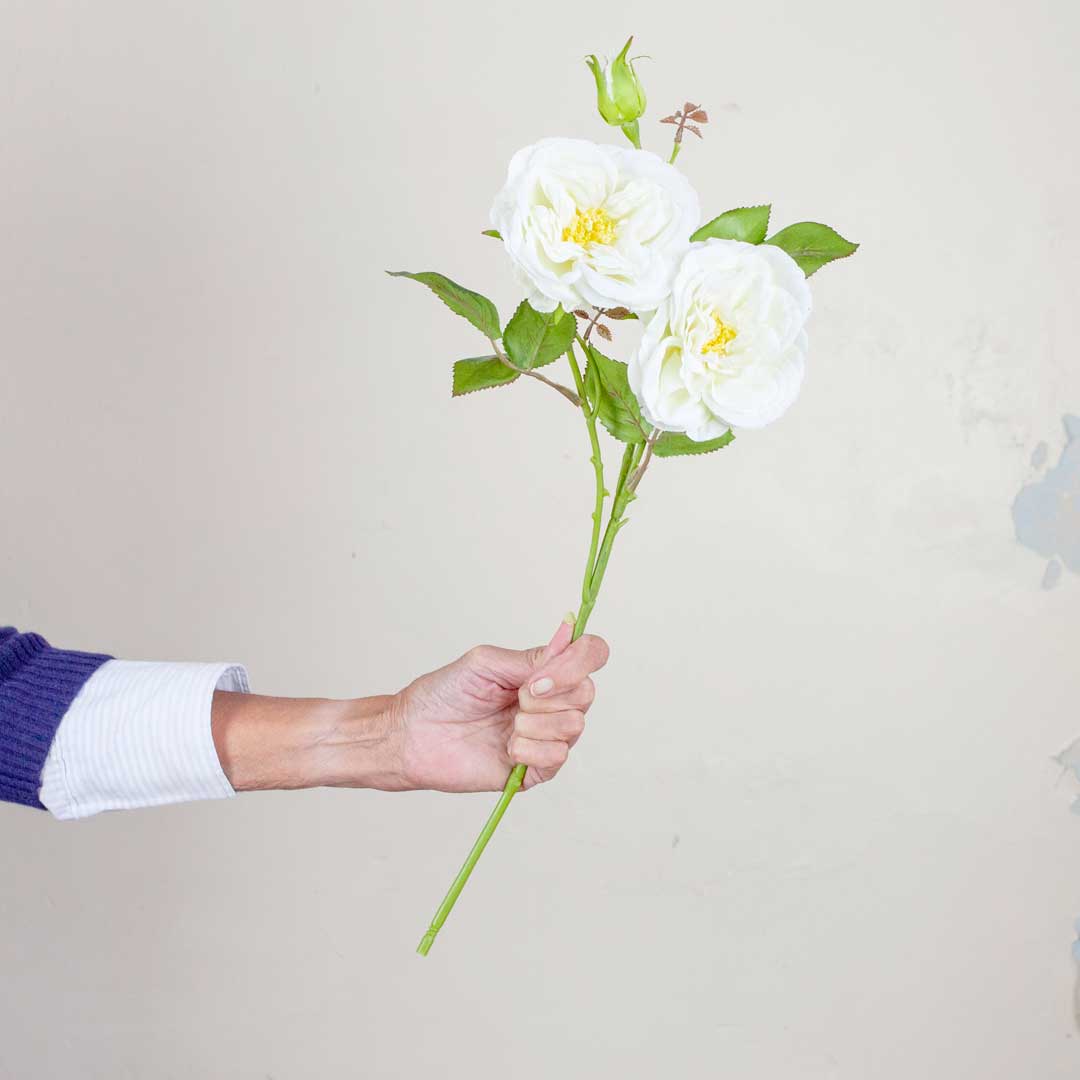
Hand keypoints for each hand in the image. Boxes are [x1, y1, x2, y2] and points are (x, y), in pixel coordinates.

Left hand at [390, 618, 609, 791]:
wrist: (413, 735)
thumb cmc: (444, 694)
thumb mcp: (485, 663)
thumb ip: (530, 657)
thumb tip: (567, 641)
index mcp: (543, 672)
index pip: (590, 655)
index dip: (579, 662)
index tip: (540, 676)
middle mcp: (551, 703)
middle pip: (586, 693)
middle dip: (549, 695)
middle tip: (516, 698)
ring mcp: (545, 736)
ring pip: (574, 726)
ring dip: (536, 724)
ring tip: (508, 727)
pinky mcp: (535, 769)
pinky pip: (558, 757)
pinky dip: (532, 750)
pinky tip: (508, 748)